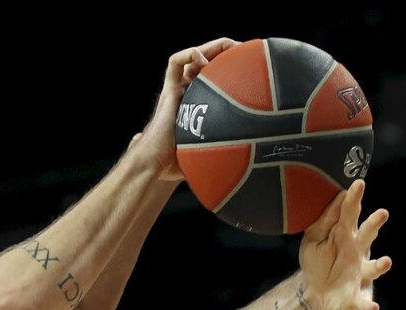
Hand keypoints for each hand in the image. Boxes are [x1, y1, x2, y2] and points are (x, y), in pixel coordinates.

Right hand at [131, 37, 239, 180]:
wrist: (153, 165)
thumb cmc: (175, 166)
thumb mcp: (207, 155)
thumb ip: (223, 154)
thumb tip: (248, 167)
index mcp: (198, 105)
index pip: (214, 79)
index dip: (232, 71)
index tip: (252, 70)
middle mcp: (187, 93)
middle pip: (206, 63)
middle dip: (227, 53)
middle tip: (247, 52)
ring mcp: (177, 90)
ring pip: (192, 57)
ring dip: (211, 47)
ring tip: (230, 45)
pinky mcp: (167, 90)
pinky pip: (174, 63)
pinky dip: (188, 54)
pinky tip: (204, 59)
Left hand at [299, 179, 391, 309]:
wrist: (316, 293)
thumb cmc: (318, 260)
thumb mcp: (314, 238)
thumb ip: (325, 221)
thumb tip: (337, 194)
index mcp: (346, 234)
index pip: (350, 214)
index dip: (354, 199)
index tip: (359, 183)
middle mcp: (358, 252)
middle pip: (368, 236)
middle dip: (375, 225)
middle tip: (382, 213)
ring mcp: (361, 273)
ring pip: (373, 268)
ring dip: (381, 265)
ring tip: (386, 262)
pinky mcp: (358, 295)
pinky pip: (365, 300)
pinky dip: (369, 304)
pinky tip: (373, 307)